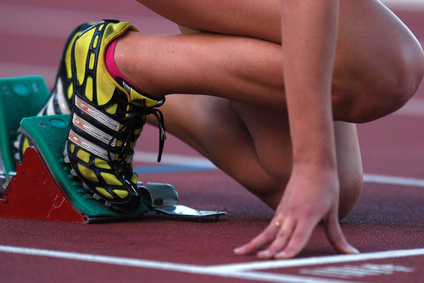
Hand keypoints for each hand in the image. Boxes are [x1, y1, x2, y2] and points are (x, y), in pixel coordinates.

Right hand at [234, 166, 358, 258]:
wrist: (312, 162)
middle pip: (279, 236)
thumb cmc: (326, 186)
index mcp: (308, 215)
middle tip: (259, 260)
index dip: (289, 250)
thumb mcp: (333, 212)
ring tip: (239, 252)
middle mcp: (293, 215)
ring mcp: (284, 212)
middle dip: (268, 250)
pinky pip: (269, 227)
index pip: (297, 237)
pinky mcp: (280, 210)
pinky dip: (259, 237)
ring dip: (255, 243)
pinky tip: (249, 246)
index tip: (279, 259)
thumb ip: (337, 236)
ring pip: (268, 232)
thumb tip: (352, 253)